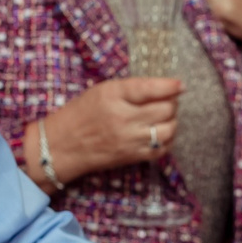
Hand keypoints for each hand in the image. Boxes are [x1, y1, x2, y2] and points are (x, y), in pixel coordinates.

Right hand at [40, 77, 182, 182]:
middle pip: (165, 109)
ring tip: (164, 117)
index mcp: (113, 95)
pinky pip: (162, 149)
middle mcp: (123, 118)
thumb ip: (130, 89)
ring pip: (168, 130)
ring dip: (172, 122)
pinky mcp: (132, 157)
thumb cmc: (80, 114)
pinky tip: (160, 133)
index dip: (170, 86)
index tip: (180, 85)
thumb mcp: (101, 91)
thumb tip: (162, 87)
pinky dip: (167, 140)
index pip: (150, 88)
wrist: (60, 146)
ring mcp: (129, 140)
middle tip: (168, 100)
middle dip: (172, 103)